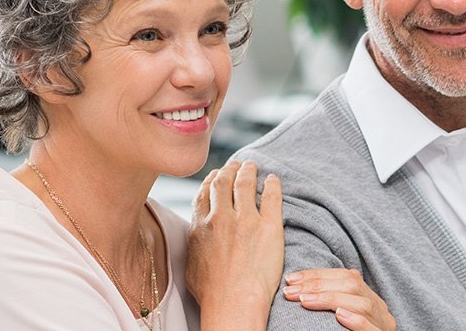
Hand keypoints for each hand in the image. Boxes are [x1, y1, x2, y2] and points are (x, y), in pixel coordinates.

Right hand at [187, 161, 283, 329]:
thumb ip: (195, 243)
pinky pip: (272, 196)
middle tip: (237, 164)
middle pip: (224, 183)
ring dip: (249, 171)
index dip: (212, 180)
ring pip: (246, 184)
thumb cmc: (212, 293)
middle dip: (230, 170)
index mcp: (201, 226)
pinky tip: (274, 180)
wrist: (233, 302)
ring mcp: (245, 220)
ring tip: (253, 166)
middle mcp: (221, 218)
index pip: (205, 193)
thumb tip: (198, 236)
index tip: (217, 174)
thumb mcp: (191, 264)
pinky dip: (272, 184)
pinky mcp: (269, 226)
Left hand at [283, 268, 396, 330]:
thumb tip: (298, 290)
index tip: (291, 279)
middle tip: (290, 291)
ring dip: (330, 299)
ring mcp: (383, 327)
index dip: (318, 275)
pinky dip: (355, 321)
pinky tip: (339, 315)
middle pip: (354, 287)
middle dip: (318, 285)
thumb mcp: (341, 318)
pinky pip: (371, 329)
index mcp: (370, 302)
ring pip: (364, 305)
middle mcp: (380, 312)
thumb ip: (332, 305)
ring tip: (304, 301)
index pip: (347, 277)